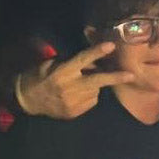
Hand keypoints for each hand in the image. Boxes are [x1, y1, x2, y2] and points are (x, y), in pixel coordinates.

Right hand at [16, 42, 133, 118]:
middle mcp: (69, 88)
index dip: (97, 52)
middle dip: (115, 77)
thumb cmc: (39, 76)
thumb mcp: (51, 63)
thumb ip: (72, 62)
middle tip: (131, 75)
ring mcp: (72, 103)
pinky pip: (91, 102)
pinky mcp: (74, 113)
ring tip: (79, 84)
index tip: (111, 45)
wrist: (27, 101)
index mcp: (62, 72)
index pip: (82, 59)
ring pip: (95, 91)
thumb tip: (94, 60)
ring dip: (94, 85)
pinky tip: (76, 95)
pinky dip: (89, 96)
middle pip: (97, 81)